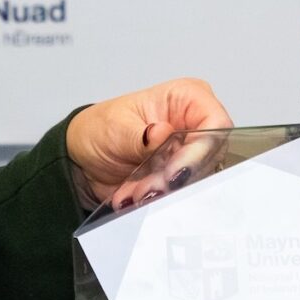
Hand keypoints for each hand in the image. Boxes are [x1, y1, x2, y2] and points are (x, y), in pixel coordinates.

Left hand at [65, 79, 230, 204]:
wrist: (84, 158)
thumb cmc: (100, 128)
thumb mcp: (115, 127)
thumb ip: (140, 134)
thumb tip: (162, 133)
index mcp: (186, 99)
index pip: (215, 123)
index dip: (201, 149)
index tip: (174, 172)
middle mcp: (194, 125)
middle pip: (208, 157)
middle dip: (176, 178)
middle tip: (145, 190)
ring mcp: (189, 155)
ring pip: (195, 181)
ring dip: (162, 192)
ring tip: (132, 193)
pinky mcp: (179, 179)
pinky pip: (179, 195)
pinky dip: (154, 201)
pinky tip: (130, 197)